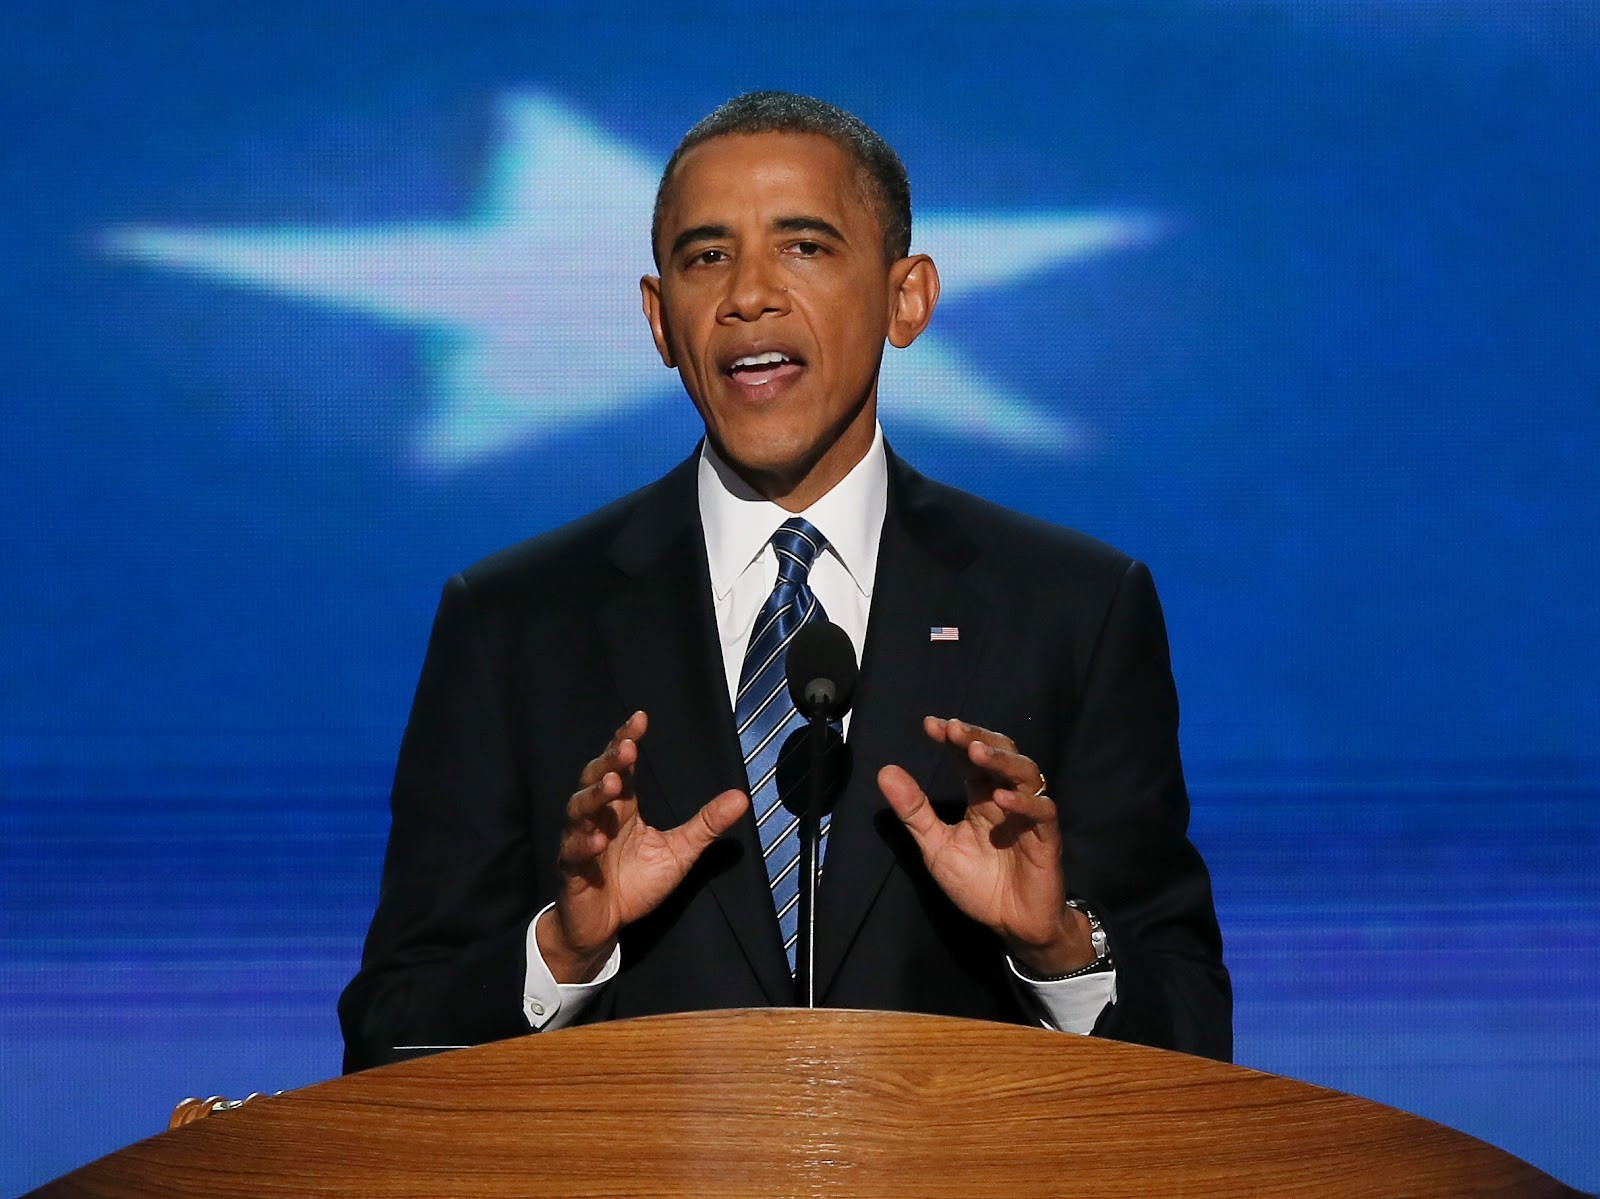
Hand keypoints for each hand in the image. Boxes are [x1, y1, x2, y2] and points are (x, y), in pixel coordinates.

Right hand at [536, 711, 747, 982]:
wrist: (604, 925)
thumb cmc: (636, 883)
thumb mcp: (679, 851)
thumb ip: (705, 824)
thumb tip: (742, 796)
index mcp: (623, 808)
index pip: (622, 766)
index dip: (626, 741)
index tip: (640, 719)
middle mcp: (599, 818)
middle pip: (596, 779)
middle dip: (609, 762)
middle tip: (626, 749)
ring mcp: (581, 841)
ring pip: (579, 810)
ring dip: (594, 796)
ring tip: (612, 786)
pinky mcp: (573, 870)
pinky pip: (573, 852)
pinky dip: (584, 844)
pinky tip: (598, 840)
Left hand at [877, 717, 1093, 975]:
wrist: (1011, 925)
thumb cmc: (977, 883)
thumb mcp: (937, 846)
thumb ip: (914, 811)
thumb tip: (885, 771)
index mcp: (981, 795)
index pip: (969, 756)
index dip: (953, 739)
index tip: (930, 725)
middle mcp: (1007, 797)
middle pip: (1001, 753)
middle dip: (977, 738)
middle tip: (953, 729)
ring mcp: (1028, 816)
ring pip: (1025, 774)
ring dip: (1001, 761)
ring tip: (975, 752)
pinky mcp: (1046, 839)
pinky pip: (1042, 813)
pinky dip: (1023, 803)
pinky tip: (1000, 797)